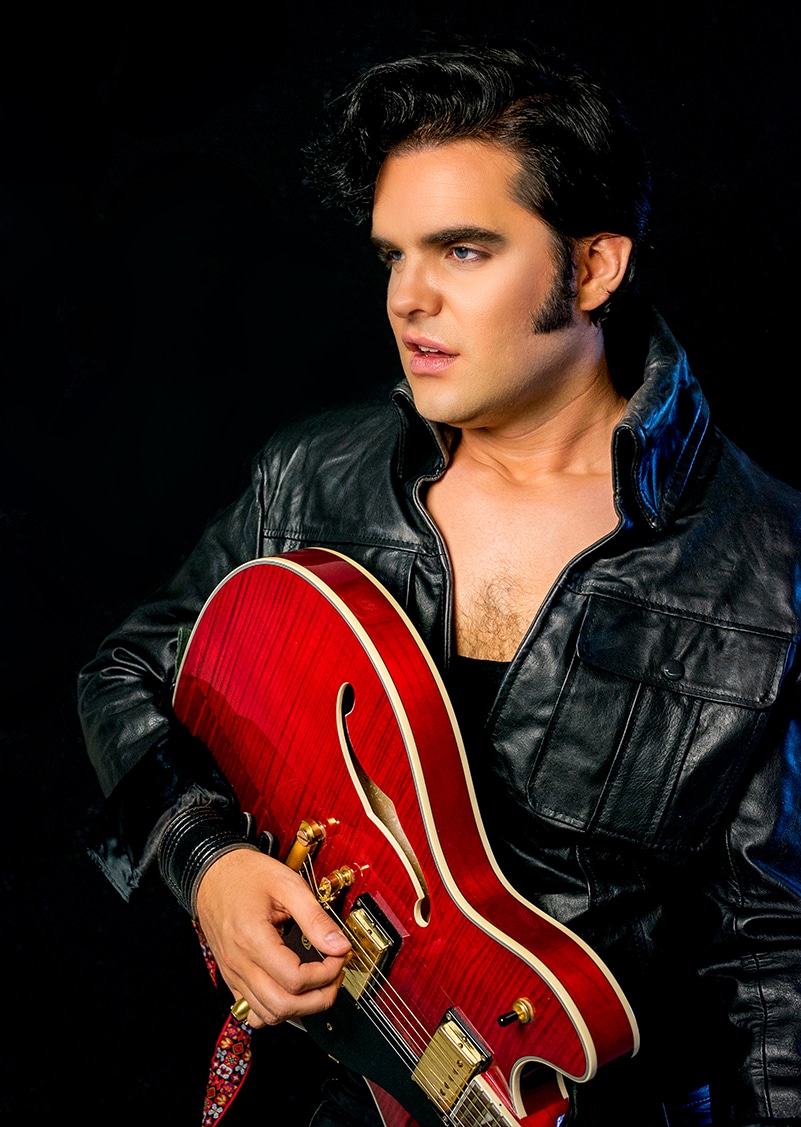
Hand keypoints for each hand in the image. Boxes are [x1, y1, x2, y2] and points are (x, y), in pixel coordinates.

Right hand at [195, 847, 351, 1027]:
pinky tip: (291, 993)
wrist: (213, 873)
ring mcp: (233, 973)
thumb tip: (339, 945)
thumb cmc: (246, 874)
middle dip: (319, 998)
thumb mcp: (287, 884)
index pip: (295, 979)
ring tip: (318, 984)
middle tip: (335, 975)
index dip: (326, 974)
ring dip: (300, 1008)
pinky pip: (252, 1011)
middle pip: (283, 1006)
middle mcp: (240, 962)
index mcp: (253, 938)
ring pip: (268, 1015)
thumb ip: (315, 917)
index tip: (339, 956)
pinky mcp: (231, 977)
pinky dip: (275, 1011)